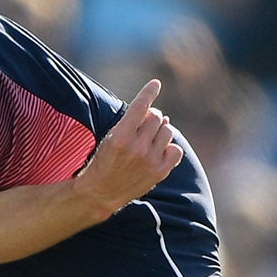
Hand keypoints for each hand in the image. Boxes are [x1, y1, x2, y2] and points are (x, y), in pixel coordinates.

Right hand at [74, 79, 183, 218]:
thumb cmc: (103, 162)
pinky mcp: (159, 172)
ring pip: (167, 131)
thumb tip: (162, 115)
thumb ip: (132, 124)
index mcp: (121, 136)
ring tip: (149, 141)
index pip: (140, 106)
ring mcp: (150, 160)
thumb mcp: (110, 138)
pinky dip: (169, 148)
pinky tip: (158, 152)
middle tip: (144, 126)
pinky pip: (175, 149)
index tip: (156, 83)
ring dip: (160, 132)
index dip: (149, 92)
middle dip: (152, 118)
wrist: (100, 193)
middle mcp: (137, 147)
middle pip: (156, 117)